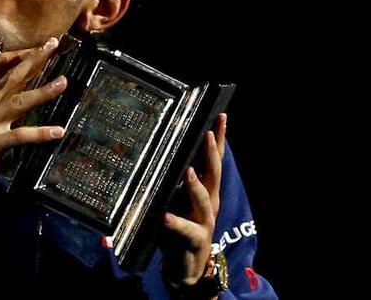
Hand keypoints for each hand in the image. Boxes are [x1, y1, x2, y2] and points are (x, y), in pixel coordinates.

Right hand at [0, 37, 66, 238]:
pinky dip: (40, 133)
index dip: (19, 55)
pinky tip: (58, 131)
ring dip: (43, 91)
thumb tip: (19, 95)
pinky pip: (20, 136)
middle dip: (34, 60)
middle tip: (54, 44)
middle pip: (12, 77)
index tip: (39, 47)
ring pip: (18, 102)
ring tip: (64, 82)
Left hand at [160, 113, 227, 291]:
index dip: (218, 139)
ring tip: (188, 171)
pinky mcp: (194, 241)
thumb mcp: (178, 198)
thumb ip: (175, 178)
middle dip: (211, 154)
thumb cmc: (180, 225)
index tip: (220, 117)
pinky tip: (166, 216)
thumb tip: (161, 148)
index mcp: (207, 190)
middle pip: (213, 174)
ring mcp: (204, 222)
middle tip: (207, 134)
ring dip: (195, 185)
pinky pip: (185, 231)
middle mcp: (210, 203)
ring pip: (203, 201)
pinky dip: (176, 223)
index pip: (214, 160)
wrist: (186, 266)